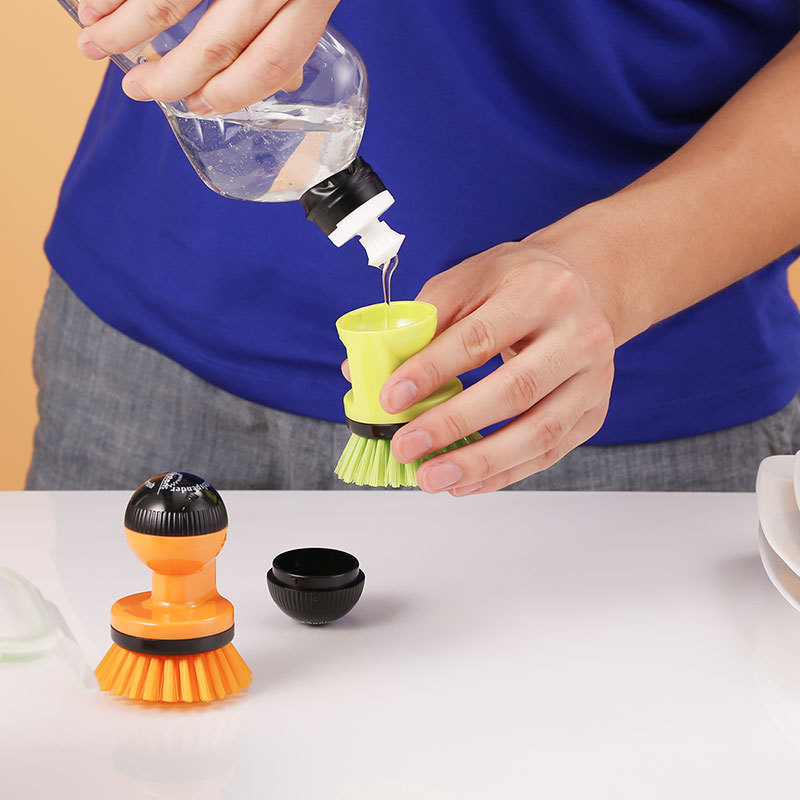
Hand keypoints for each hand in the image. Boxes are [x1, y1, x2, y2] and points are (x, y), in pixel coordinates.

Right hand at [76, 0, 337, 113]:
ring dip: (122, 31)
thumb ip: (295, 23)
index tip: (201, 106)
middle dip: (170, 77)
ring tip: (93, 45)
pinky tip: (95, 4)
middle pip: (218, 42)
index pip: (272, 60)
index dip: (234, 93)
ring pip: (169, 1)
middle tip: (138, 90)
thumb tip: (284, 82)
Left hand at [381, 241, 615, 494]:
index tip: (390, 398)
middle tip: (405, 446)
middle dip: (453, 424)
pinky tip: (465, 482)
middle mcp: (579, 335)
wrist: (586, 288)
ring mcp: (593, 378)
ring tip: (431, 477)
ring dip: (479, 461)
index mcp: (542, 291)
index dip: (432, 370)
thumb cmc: (519, 283)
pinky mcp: (594, 412)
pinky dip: (503, 473)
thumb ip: (422, 320)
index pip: (481, 337)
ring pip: (539, 432)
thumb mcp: (472, 278)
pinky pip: (548, 452)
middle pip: (515, 390)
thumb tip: (361, 369)